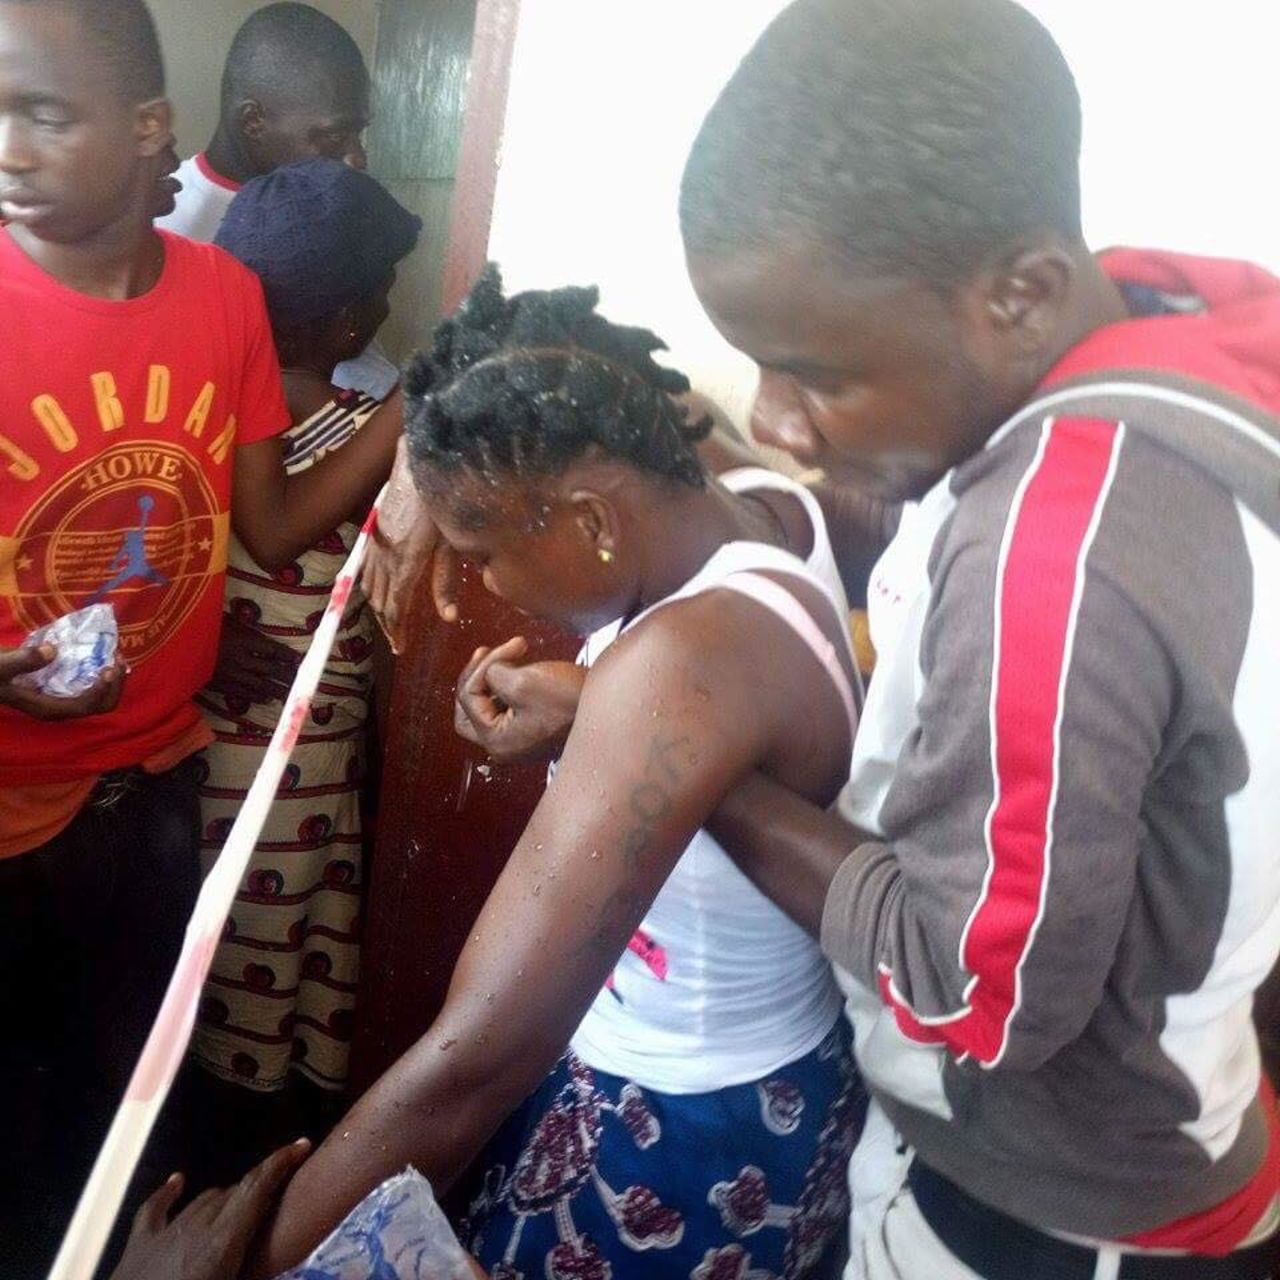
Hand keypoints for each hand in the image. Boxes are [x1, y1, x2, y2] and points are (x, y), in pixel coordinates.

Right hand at [0, 644, 126, 719]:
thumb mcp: (0, 665)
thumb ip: (23, 661)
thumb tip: (52, 651)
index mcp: (48, 708)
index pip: (84, 706)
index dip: (101, 691)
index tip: (108, 669)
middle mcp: (61, 706)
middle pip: (99, 705)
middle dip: (114, 685)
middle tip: (117, 659)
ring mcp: (64, 697)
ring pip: (100, 696)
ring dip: (113, 679)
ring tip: (116, 654)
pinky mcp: (64, 685)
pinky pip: (92, 684)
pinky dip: (103, 672)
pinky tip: (105, 654)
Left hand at [110, 1140, 310, 1279]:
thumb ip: (253, 1270)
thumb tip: (271, 1267)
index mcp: (222, 1244)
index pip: (255, 1189)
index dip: (279, 1164)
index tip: (301, 1145)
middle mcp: (197, 1228)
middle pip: (233, 1193)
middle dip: (257, 1192)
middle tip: (273, 1206)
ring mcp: (165, 1233)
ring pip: (204, 1199)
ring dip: (225, 1200)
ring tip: (238, 1209)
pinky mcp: (138, 1245)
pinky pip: (154, 1208)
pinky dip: (168, 1192)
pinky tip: (177, 1181)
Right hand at [208, 615, 298, 704]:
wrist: (173, 645)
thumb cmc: (201, 628)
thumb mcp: (224, 620)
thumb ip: (244, 628)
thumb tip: (262, 634)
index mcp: (241, 640)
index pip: (272, 649)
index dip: (287, 655)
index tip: (299, 659)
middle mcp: (239, 658)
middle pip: (270, 669)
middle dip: (288, 676)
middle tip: (303, 682)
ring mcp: (229, 674)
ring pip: (259, 685)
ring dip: (277, 690)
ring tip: (290, 695)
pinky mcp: (219, 685)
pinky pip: (242, 693)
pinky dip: (257, 697)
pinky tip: (267, 699)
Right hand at [361, 437, 459, 652]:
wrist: (418, 461)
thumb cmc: (443, 500)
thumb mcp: (451, 543)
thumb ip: (446, 582)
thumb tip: (448, 617)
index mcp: (406, 562)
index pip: (395, 608)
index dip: (397, 631)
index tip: (401, 648)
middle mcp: (385, 556)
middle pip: (380, 601)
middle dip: (387, 624)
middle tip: (397, 642)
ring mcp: (377, 543)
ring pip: (369, 585)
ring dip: (377, 607)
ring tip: (388, 622)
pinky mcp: (375, 532)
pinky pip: (365, 567)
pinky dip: (368, 586)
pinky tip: (375, 591)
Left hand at [455, 638, 585, 763]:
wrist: (608, 711)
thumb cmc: (568, 700)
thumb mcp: (523, 681)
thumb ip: (493, 673)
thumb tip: (492, 671)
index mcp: (496, 740)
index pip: (469, 697)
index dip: (484, 666)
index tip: (515, 646)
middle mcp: (504, 747)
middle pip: (469, 711)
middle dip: (475, 678)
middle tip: (486, 654)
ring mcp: (519, 741)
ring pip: (488, 708)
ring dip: (492, 681)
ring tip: (507, 657)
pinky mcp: (534, 731)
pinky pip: (507, 710)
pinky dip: (507, 688)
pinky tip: (521, 670)